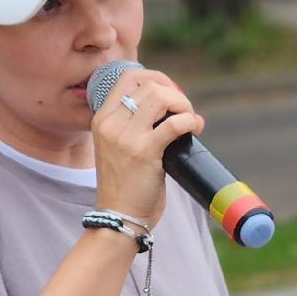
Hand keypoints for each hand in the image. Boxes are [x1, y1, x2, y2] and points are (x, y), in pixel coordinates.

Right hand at [89, 67, 203, 227]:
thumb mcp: (118, 148)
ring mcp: (126, 138)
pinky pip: (174, 123)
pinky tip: (194, 129)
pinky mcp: (144, 152)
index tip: (171, 93)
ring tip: (190, 121)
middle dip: (175, 93)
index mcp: (102, 119)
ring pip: (161, 97)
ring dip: (184, 105)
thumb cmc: (125, 185)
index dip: (156, 78)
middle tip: (186, 112)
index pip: (128, 77)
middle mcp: (110, 124)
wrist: (119, 217)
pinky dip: (189, 121)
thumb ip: (137, 126)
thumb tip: (178, 109)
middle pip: (149, 85)